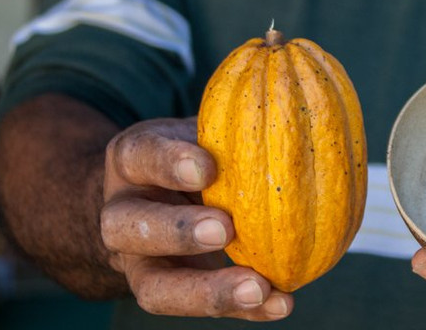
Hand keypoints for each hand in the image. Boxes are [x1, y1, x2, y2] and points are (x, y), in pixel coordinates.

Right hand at [99, 117, 293, 320]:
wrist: (154, 196)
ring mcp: (139, 261)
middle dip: (178, 232)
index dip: (170, 162)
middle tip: (225, 230)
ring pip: (153, 286)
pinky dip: (242, 310)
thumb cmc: (191, 150)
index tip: (207, 166)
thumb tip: (303, 115)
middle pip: (129, 228)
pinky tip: (279, 304)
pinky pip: (200, 308)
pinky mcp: (168, 291)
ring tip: (258, 287)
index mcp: (132, 160)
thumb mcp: (200, 129)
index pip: (141, 156)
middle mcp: (123, 213)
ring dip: (208, 291)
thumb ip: (232, 127)